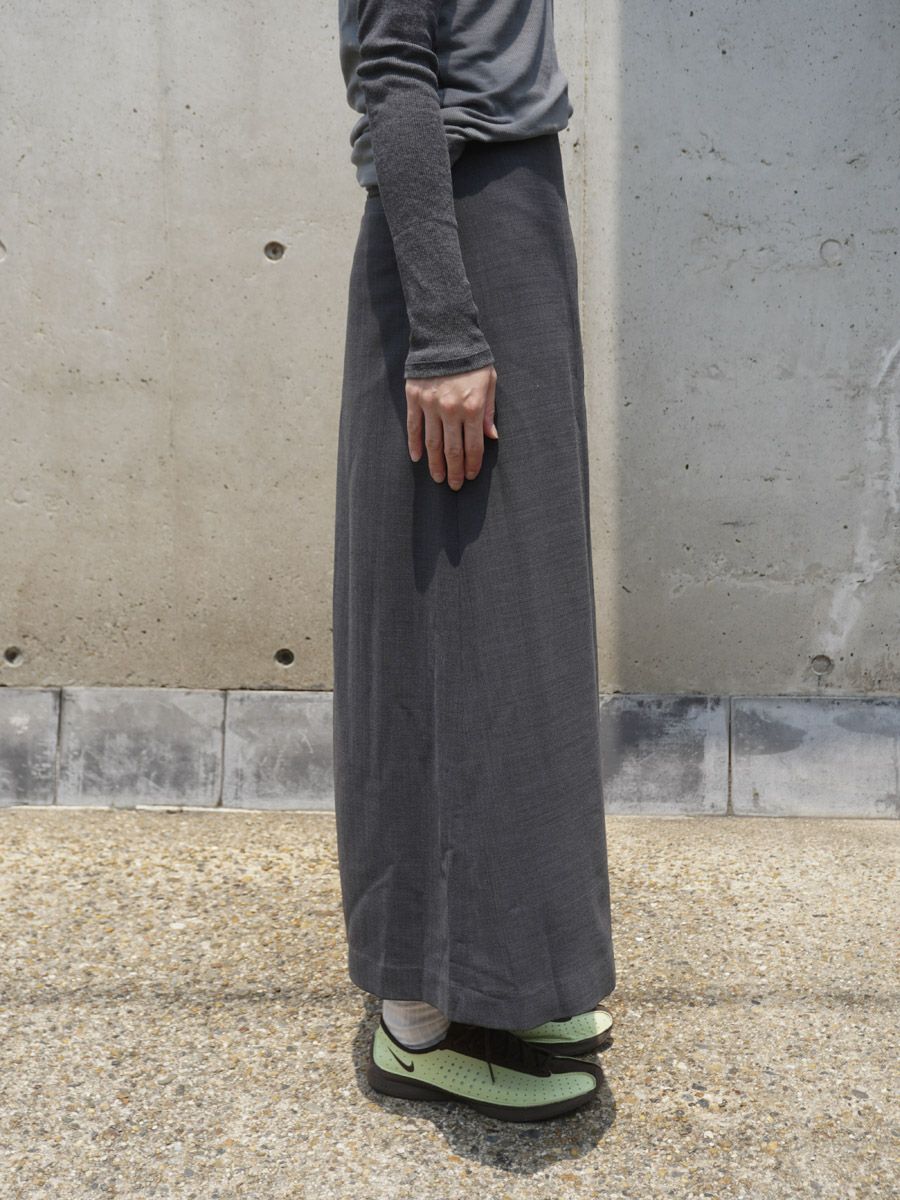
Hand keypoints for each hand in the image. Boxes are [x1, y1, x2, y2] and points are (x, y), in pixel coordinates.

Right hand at [406, 364, 498, 489]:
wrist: (445, 334)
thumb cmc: (472, 359)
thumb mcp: (489, 381)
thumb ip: (489, 411)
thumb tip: (491, 437)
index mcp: (472, 407)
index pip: (473, 445)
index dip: (472, 464)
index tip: (471, 476)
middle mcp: (450, 409)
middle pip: (452, 449)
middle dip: (455, 471)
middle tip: (455, 485)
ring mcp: (430, 405)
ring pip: (432, 443)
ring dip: (436, 464)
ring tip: (439, 478)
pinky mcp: (414, 398)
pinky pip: (414, 427)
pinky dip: (415, 444)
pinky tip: (417, 458)